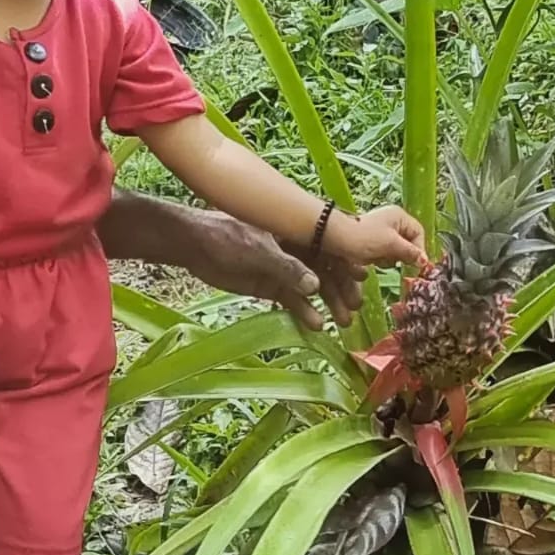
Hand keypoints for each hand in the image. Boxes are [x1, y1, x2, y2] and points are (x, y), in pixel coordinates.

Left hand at [184, 210, 368, 329]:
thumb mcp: (258, 249)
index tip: (361, 276)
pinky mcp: (272, 286)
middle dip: (342, 287)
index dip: (348, 259)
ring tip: (343, 321)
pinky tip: (316, 324)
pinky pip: (294, 300)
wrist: (194, 247)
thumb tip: (315, 286)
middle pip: (328, 268)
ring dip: (329, 302)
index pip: (331, 243)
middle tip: (354, 306)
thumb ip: (286, 267)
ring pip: (314, 286)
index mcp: (297, 230)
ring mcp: (285, 268)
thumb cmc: (226, 236)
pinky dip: (304, 311)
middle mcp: (297, 249)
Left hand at [327, 205, 428, 268]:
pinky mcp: (372, 242)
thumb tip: (424, 261)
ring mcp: (381, 232)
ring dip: (389, 258)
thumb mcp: (391, 244)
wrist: (335, 240)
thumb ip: (410, 252)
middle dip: (401, 254)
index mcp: (399, 216)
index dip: (418, 249)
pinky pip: (384, 253)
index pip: (418, 233)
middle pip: (408, 243)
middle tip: (390, 258)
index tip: (415, 263)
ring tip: (378, 258)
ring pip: (396, 250)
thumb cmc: (364, 238)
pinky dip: (380, 259)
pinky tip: (372, 260)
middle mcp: (392, 221)